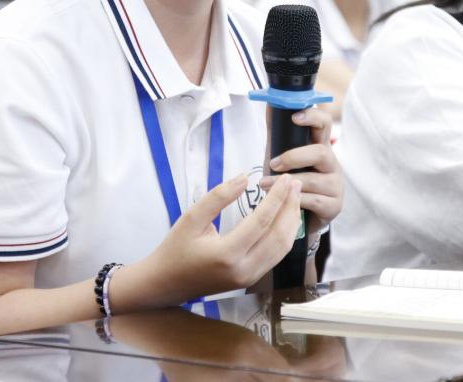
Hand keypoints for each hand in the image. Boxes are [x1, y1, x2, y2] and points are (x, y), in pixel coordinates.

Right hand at [112, 174, 302, 310]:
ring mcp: (250, 277)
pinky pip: (276, 256)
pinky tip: (285, 218)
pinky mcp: (251, 279)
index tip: (286, 179)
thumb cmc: (175, 249)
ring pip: (282, 249)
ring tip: (294, 198)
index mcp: (227, 253)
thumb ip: (218, 197)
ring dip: (291, 222)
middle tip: (296, 184)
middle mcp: (244, 269)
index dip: (277, 198)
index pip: (262, 221)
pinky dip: (285, 235)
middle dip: (290, 208)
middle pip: (279, 236)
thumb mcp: (191, 218)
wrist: (166, 283)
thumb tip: (244, 179)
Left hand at [260, 106, 343, 235]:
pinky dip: (293, 200)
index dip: (312, 117)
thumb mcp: (282, 155)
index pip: (325, 124)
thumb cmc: (291, 180)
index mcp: (320, 146)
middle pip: (321, 152)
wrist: (299, 214)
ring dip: (285, 183)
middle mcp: (332, 164)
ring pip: (313, 180)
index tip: (294, 117)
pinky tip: (282, 201)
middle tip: (273, 164)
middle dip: (294, 157)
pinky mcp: (334, 205)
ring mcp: (336, 185)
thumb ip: (277, 132)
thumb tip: (270, 102)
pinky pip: (313, 200)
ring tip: (265, 185)